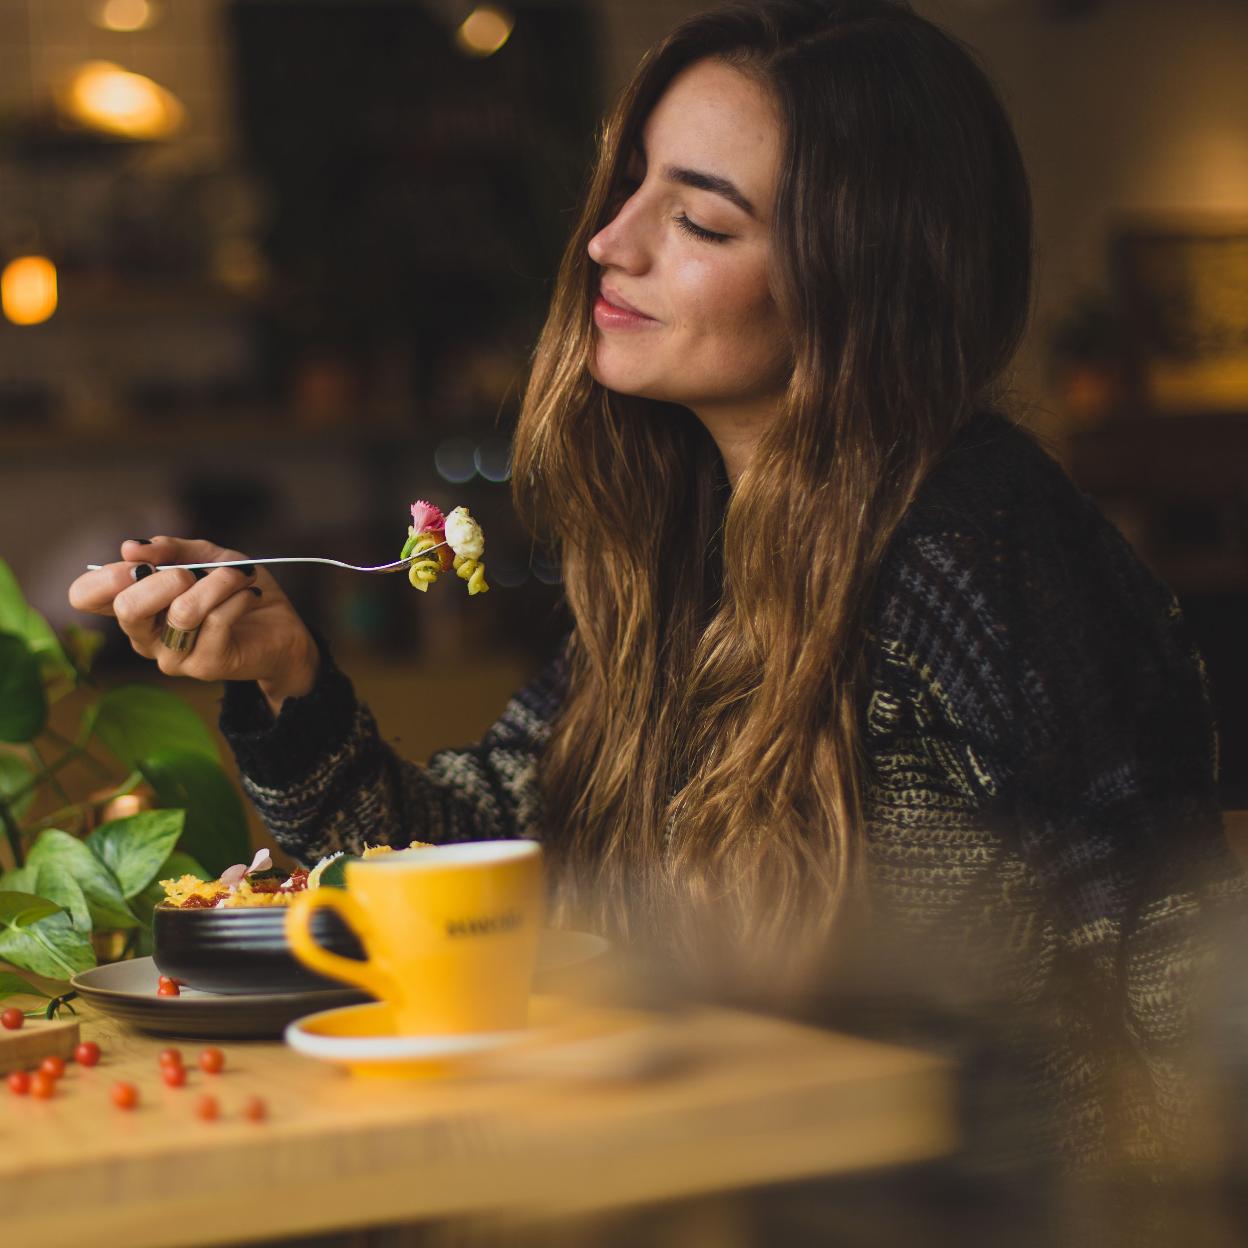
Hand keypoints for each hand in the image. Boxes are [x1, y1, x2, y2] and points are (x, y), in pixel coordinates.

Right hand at [68, 537, 318, 712]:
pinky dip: (238, 597)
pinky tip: (250, 594)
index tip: (142, 562)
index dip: (106, 575)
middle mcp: (144, 636)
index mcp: (134, 607)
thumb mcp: (205, 557)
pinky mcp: (205, 666)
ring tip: (240, 575)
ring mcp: (172, 657)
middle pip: (127, 607)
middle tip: (193, 572)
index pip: (85, 597)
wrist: (282, 628)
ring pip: (183, 611)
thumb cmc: (236, 590)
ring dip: (218, 582)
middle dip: (165, 578)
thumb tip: (131, 548)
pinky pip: (218, 620)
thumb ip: (170, 549)